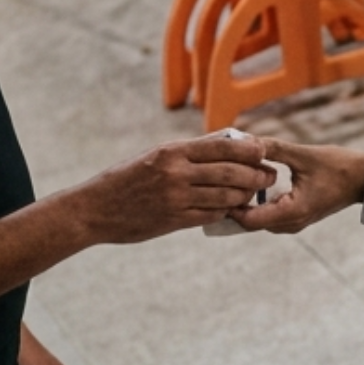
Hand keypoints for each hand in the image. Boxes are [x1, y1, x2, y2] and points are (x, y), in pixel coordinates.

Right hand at [74, 133, 274, 242]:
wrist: (94, 209)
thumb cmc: (125, 178)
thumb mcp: (154, 155)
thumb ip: (188, 152)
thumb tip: (225, 143)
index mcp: (172, 151)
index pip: (222, 146)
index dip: (249, 149)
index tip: (263, 151)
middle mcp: (176, 173)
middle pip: (230, 171)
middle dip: (256, 174)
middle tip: (269, 175)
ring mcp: (176, 198)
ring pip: (225, 195)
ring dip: (245, 194)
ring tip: (254, 193)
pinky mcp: (174, 221)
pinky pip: (211, 215)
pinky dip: (226, 211)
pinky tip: (233, 208)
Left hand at [230, 138, 363, 233]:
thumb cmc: (338, 166)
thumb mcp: (303, 154)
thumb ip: (274, 149)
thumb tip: (247, 141)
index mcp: (292, 211)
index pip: (249, 220)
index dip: (230, 207)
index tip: (220, 187)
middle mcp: (292, 223)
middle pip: (251, 223)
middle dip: (235, 205)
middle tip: (221, 183)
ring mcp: (295, 223)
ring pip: (259, 222)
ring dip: (247, 206)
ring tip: (234, 183)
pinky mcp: (298, 217)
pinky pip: (270, 217)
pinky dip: (258, 206)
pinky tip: (252, 187)